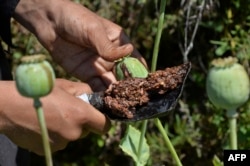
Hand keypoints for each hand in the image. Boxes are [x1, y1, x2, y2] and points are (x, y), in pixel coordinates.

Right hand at [0, 79, 109, 154]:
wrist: (9, 106)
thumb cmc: (40, 91)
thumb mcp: (65, 84)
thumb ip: (84, 91)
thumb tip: (91, 98)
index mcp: (81, 115)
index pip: (104, 125)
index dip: (102, 120)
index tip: (96, 116)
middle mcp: (74, 133)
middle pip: (86, 131)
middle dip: (81, 122)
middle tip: (67, 111)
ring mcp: (60, 144)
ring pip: (71, 136)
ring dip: (67, 128)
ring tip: (52, 116)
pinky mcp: (48, 150)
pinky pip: (58, 142)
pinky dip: (55, 135)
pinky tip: (43, 124)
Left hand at [13, 0, 146, 90]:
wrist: (49, 23)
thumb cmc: (75, 19)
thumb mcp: (94, 30)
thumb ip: (108, 47)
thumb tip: (129, 54)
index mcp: (119, 43)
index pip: (134, 60)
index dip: (140, 72)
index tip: (145, 86)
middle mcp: (112, 57)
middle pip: (124, 75)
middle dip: (129, 87)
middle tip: (132, 101)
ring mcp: (100, 66)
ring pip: (112, 83)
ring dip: (116, 94)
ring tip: (121, 105)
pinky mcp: (87, 74)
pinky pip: (97, 87)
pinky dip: (102, 96)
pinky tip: (106, 103)